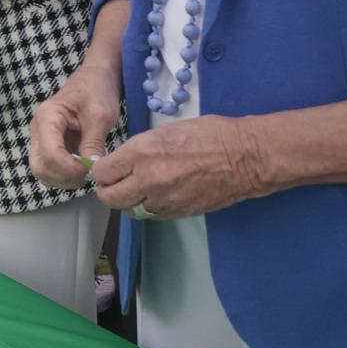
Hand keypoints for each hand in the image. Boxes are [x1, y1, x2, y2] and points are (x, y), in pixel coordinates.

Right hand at [29, 60, 122, 189]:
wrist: (95, 78)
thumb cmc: (97, 90)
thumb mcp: (101, 115)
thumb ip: (94, 142)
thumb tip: (92, 170)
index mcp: (47, 117)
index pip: (50, 154)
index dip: (70, 168)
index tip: (92, 169)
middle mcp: (37, 128)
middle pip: (40, 166)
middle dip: (64, 177)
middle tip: (88, 174)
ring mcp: (40, 138)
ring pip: (42, 171)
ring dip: (63, 179)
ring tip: (86, 172)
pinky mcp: (47, 145)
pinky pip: (49, 168)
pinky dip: (64, 176)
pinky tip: (81, 169)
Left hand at [89, 115, 269, 219]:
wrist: (246, 157)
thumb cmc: (209, 135)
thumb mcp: (165, 132)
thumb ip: (139, 150)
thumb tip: (122, 161)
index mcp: (142, 153)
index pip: (102, 172)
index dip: (101, 171)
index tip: (105, 168)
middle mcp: (148, 179)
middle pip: (109, 198)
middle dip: (107, 190)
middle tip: (114, 183)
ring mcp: (164, 200)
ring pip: (129, 210)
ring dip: (128, 201)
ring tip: (136, 189)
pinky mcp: (179, 213)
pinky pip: (151, 215)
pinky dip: (148, 207)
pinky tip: (155, 195)